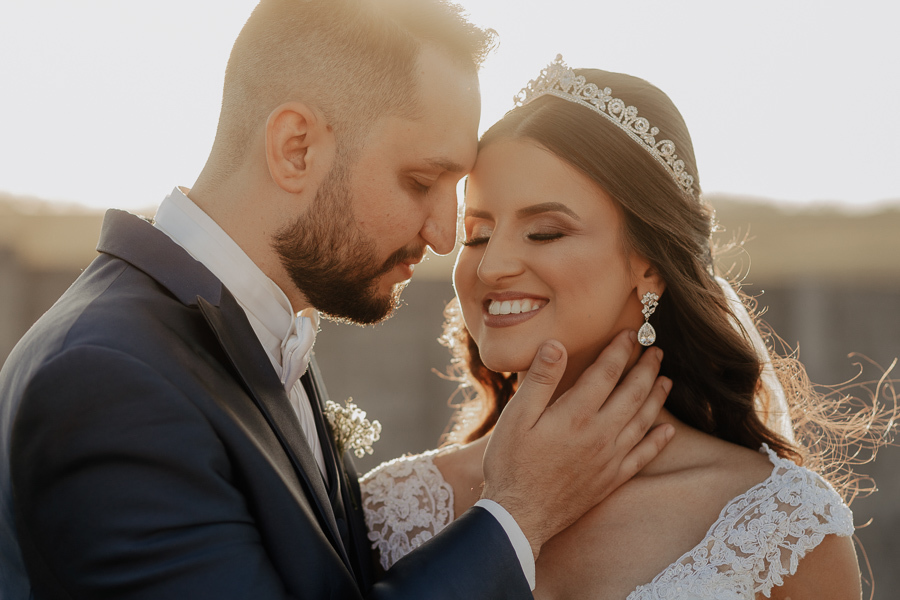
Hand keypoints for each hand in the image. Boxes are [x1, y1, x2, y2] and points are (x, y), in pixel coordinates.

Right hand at [481, 330, 672, 558]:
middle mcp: (600, 434)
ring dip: (657, 397)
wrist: (519, 516)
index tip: (630, 333)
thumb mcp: (516, 417)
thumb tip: (556, 345)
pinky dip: (658, 441)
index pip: (606, 373)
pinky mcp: (611, 479)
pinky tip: (668, 431)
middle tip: (657, 350)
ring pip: (643, 421)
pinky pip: (643, 456)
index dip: (620, 350)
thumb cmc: (511, 463)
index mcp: (576, 414)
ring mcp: (609, 458)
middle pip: (632, 393)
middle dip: (646, 368)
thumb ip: (540, 380)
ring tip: (666, 379)